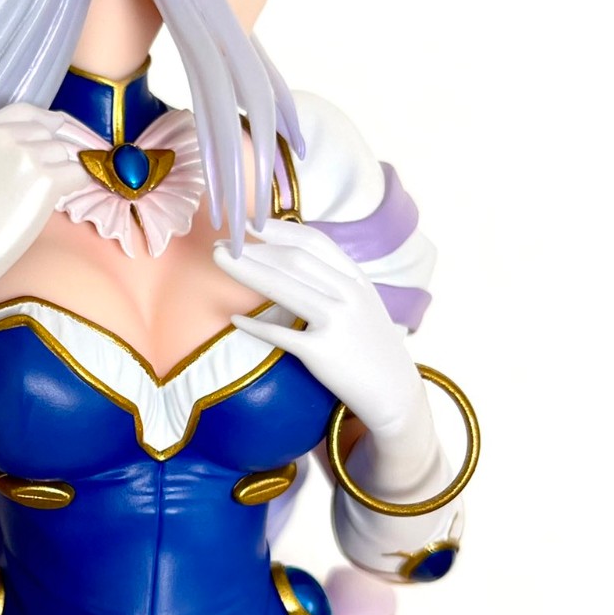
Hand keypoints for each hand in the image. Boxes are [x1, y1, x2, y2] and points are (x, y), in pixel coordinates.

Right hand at [0, 107, 87, 306]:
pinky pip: (79, 175)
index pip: (26, 111)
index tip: (58, 130)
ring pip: (65, 156)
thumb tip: (41, 149)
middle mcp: (5, 135)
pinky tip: (59, 204)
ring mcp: (27, 155)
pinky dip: (77, 188)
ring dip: (61, 176)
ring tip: (37, 203)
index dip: (46, 122)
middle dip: (52, 157)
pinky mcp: (46, 180)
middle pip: (49, 135)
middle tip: (44, 185)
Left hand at [212, 220, 426, 442]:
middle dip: (253, 247)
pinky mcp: (322, 353)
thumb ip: (334, 279)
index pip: (313, 242)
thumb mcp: (363, 303)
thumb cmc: (371, 345)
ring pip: (282, 286)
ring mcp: (336, 322)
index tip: (249, 223)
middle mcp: (348, 295)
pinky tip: (234, 318)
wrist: (394, 391)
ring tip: (219, 260)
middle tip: (222, 242)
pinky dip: (254, 325)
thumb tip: (291, 255)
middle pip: (292, 259)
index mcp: (357, 279)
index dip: (278, 229)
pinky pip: (279, 334)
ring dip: (245, 269)